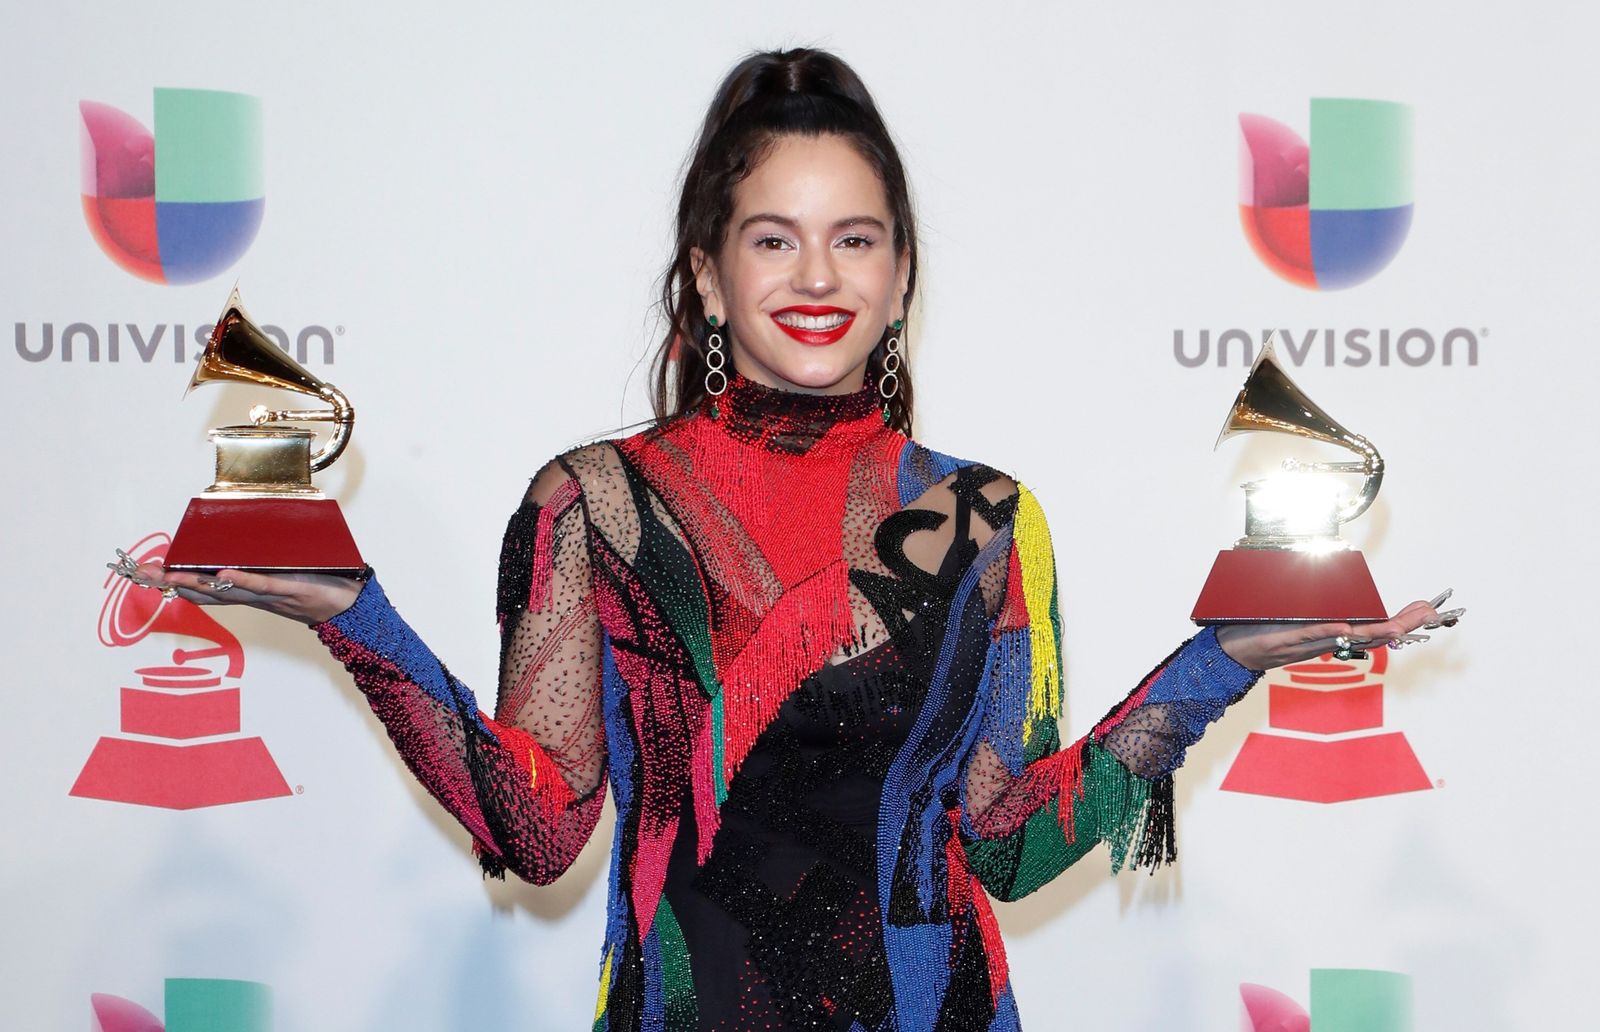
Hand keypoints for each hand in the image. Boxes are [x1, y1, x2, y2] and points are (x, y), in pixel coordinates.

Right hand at [109, 550, 361, 624]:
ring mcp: (268, 593)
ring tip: (170, 577)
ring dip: (197, 583)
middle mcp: (250, 594)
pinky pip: (262, 584)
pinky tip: (223, 574)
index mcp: (245, 588)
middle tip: (143, 574)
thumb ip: (256, 559)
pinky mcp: (289, 588)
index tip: (146, 572)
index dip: (174, 581)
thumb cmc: (312, 584)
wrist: (345, 604)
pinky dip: (242, 579)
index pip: (203, 586)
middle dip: (172, 582)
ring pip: (226, 589)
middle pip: (205, 590)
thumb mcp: (278, 570)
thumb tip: (234, 538)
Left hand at [1214, 590, 1463, 671]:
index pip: (1375, 625)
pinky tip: (1345, 627)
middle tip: (1431, 614)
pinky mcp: (1287, 639)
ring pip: (1348, 636)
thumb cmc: (1269, 631)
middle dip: (1402, 623)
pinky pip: (1310, 635)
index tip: (1428, 608)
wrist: (1239, 650)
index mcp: (1334, 631)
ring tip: (1399, 625)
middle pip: (1371, 633)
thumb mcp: (1301, 615)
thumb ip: (1323, 610)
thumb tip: (1342, 596)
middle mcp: (1328, 638)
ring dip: (1374, 630)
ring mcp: (1309, 641)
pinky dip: (1328, 631)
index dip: (1403, 618)